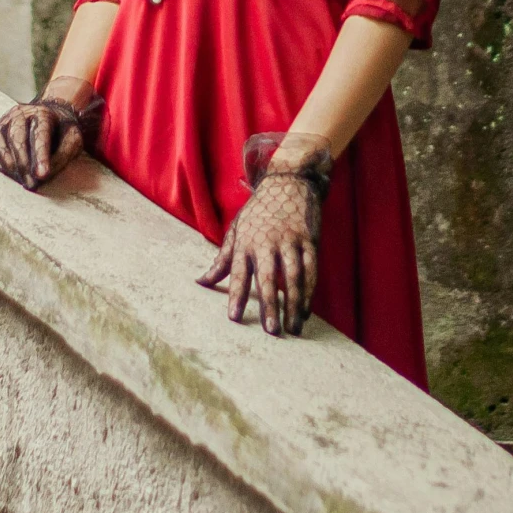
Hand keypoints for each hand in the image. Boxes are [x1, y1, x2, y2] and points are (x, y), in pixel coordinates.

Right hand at [0, 77, 103, 190]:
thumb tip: (41, 176)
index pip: (39, 133)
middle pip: (16, 137)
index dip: (40, 156)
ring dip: (10, 165)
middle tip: (31, 184)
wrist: (49, 116)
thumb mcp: (73, 140)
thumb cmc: (62, 132)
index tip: (41, 175)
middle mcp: (20, 113)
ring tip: (23, 180)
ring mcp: (3, 121)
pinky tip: (9, 172)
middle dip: (23, 164)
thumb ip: (63, 155)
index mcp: (43, 113)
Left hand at [196, 132, 332, 335]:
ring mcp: (290, 241)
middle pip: (268, 278)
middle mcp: (267, 243)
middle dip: (270, 306)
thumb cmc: (258, 212)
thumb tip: (201, 282)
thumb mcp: (236, 230)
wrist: (288, 181)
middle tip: (272, 331)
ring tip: (292, 328)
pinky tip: (306, 310)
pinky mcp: (309, 240)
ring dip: (293, 304)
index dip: (236, 295)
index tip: (234, 317)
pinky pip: (311, 269)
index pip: (238, 273)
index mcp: (245, 242)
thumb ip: (222, 260)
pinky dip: (310, 291)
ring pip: (293, 277)